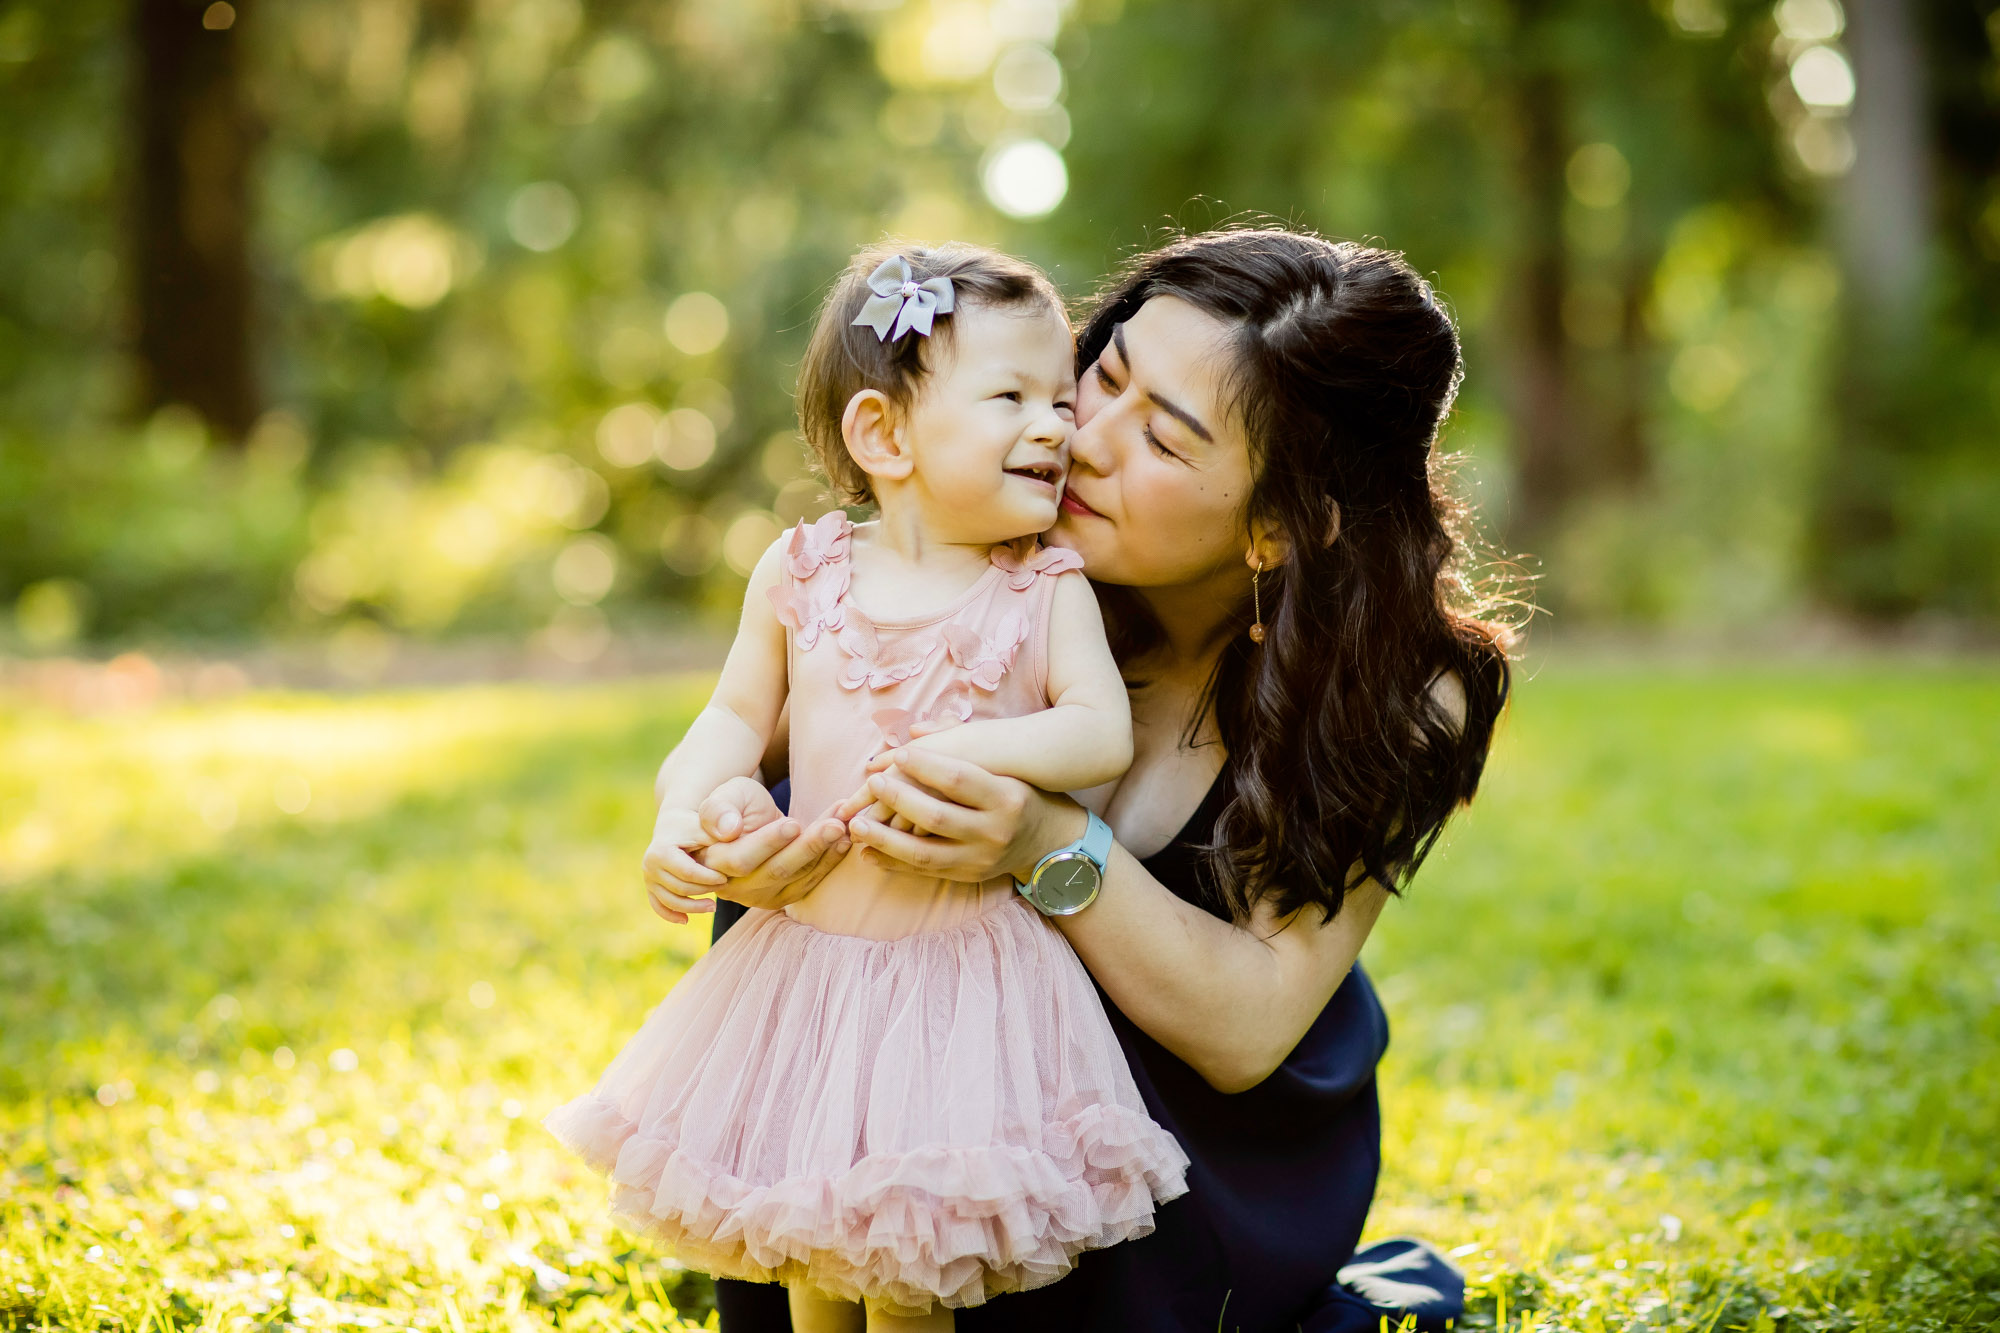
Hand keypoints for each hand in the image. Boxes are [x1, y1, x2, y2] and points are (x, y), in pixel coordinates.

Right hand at [642, 806, 724, 924]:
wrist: (677, 824)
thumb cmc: (697, 824)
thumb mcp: (708, 821)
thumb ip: (721, 823)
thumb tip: (732, 831)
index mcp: (661, 851)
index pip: (687, 873)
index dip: (708, 879)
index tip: (726, 878)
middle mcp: (650, 866)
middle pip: (680, 888)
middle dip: (704, 890)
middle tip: (725, 887)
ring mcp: (649, 878)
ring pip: (670, 901)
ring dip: (693, 907)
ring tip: (713, 906)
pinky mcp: (651, 886)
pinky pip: (659, 906)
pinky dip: (671, 915)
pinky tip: (687, 920)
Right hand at [644, 777, 852, 921]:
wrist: (745, 823)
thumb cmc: (733, 805)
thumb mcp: (723, 796)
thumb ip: (718, 810)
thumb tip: (728, 829)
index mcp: (712, 863)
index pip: (741, 859)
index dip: (768, 843)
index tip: (793, 823)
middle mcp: (735, 887)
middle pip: (776, 871)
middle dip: (808, 847)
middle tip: (835, 825)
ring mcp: (761, 896)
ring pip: (798, 876)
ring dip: (825, 850)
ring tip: (845, 824)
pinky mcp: (784, 896)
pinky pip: (810, 881)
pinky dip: (830, 860)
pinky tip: (845, 840)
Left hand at [838, 747, 1086, 882]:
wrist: (1048, 840)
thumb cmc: (1020, 791)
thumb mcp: (1003, 767)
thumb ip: (961, 746)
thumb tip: (912, 731)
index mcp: (1006, 797)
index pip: (959, 780)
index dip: (926, 766)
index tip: (899, 754)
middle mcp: (995, 832)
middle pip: (937, 817)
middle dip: (899, 800)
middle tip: (872, 784)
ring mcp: (981, 859)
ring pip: (925, 854)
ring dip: (886, 840)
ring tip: (857, 825)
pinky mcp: (968, 877)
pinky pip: (924, 873)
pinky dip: (893, 864)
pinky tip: (868, 853)